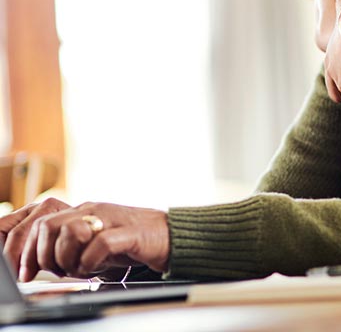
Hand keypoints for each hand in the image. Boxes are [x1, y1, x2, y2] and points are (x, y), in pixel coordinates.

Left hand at [1, 197, 168, 280]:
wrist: (169, 235)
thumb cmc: (130, 242)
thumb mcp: (93, 242)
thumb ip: (69, 246)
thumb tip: (39, 262)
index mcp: (83, 211)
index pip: (41, 223)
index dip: (28, 250)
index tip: (29, 273)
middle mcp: (94, 210)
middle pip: (49, 226)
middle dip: (46, 256)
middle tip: (60, 271)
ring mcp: (111, 219)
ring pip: (70, 233)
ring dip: (69, 259)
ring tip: (81, 269)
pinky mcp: (129, 232)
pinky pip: (99, 245)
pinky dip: (92, 262)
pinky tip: (98, 267)